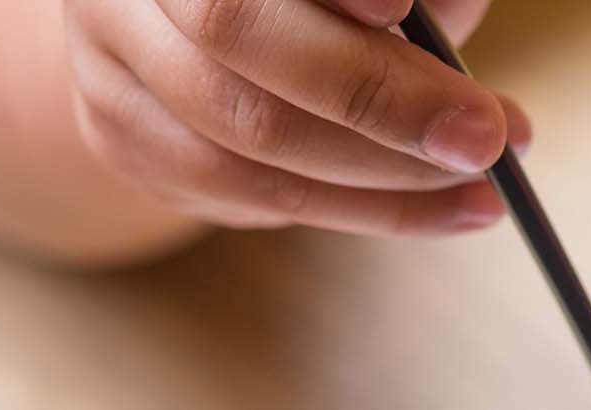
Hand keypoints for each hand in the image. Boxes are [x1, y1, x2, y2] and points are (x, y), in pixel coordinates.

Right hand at [62, 0, 527, 235]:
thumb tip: (461, 52)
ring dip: (380, 179)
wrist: (193, 28)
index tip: (399, 7)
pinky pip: (240, 194)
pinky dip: (347, 208)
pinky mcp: (118, 136)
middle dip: (376, 96)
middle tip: (484, 138)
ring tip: (480, 192)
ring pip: (243, 136)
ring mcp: (105, 54)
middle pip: (232, 30)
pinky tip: (425, 209)